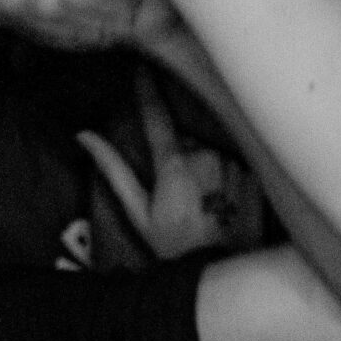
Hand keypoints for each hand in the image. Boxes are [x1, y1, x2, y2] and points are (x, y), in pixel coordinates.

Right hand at [79, 66, 253, 258]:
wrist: (220, 274)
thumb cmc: (175, 248)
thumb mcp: (138, 214)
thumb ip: (114, 170)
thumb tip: (84, 135)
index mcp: (174, 165)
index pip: (157, 116)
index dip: (147, 89)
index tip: (142, 66)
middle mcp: (207, 157)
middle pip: (191, 139)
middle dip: (185, 156)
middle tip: (188, 195)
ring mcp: (235, 165)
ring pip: (216, 151)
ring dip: (210, 167)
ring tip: (211, 203)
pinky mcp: (256, 176)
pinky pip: (240, 163)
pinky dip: (233, 176)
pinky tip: (230, 201)